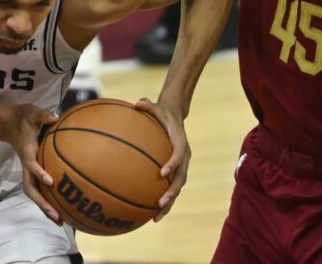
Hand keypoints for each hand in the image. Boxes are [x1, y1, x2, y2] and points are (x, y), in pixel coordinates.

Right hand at [3, 104, 61, 223]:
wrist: (8, 122)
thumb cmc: (23, 117)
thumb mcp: (32, 112)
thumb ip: (43, 115)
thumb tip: (55, 118)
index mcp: (26, 151)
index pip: (31, 165)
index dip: (39, 173)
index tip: (50, 182)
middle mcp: (26, 164)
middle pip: (30, 188)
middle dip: (42, 203)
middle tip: (56, 216)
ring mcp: (28, 169)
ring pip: (34, 192)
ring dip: (45, 207)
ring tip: (61, 221)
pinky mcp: (32, 171)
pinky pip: (39, 188)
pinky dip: (48, 199)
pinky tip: (62, 207)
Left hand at [134, 98, 190, 221]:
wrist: (174, 115)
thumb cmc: (161, 112)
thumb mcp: (155, 106)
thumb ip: (147, 105)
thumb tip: (138, 103)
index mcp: (179, 141)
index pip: (178, 154)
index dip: (172, 163)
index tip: (162, 173)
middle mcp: (183, 155)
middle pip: (181, 178)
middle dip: (172, 192)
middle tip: (160, 203)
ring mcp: (181, 165)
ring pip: (177, 187)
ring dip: (169, 203)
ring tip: (156, 217)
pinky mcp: (176, 170)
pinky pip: (171, 187)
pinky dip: (164, 200)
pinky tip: (150, 213)